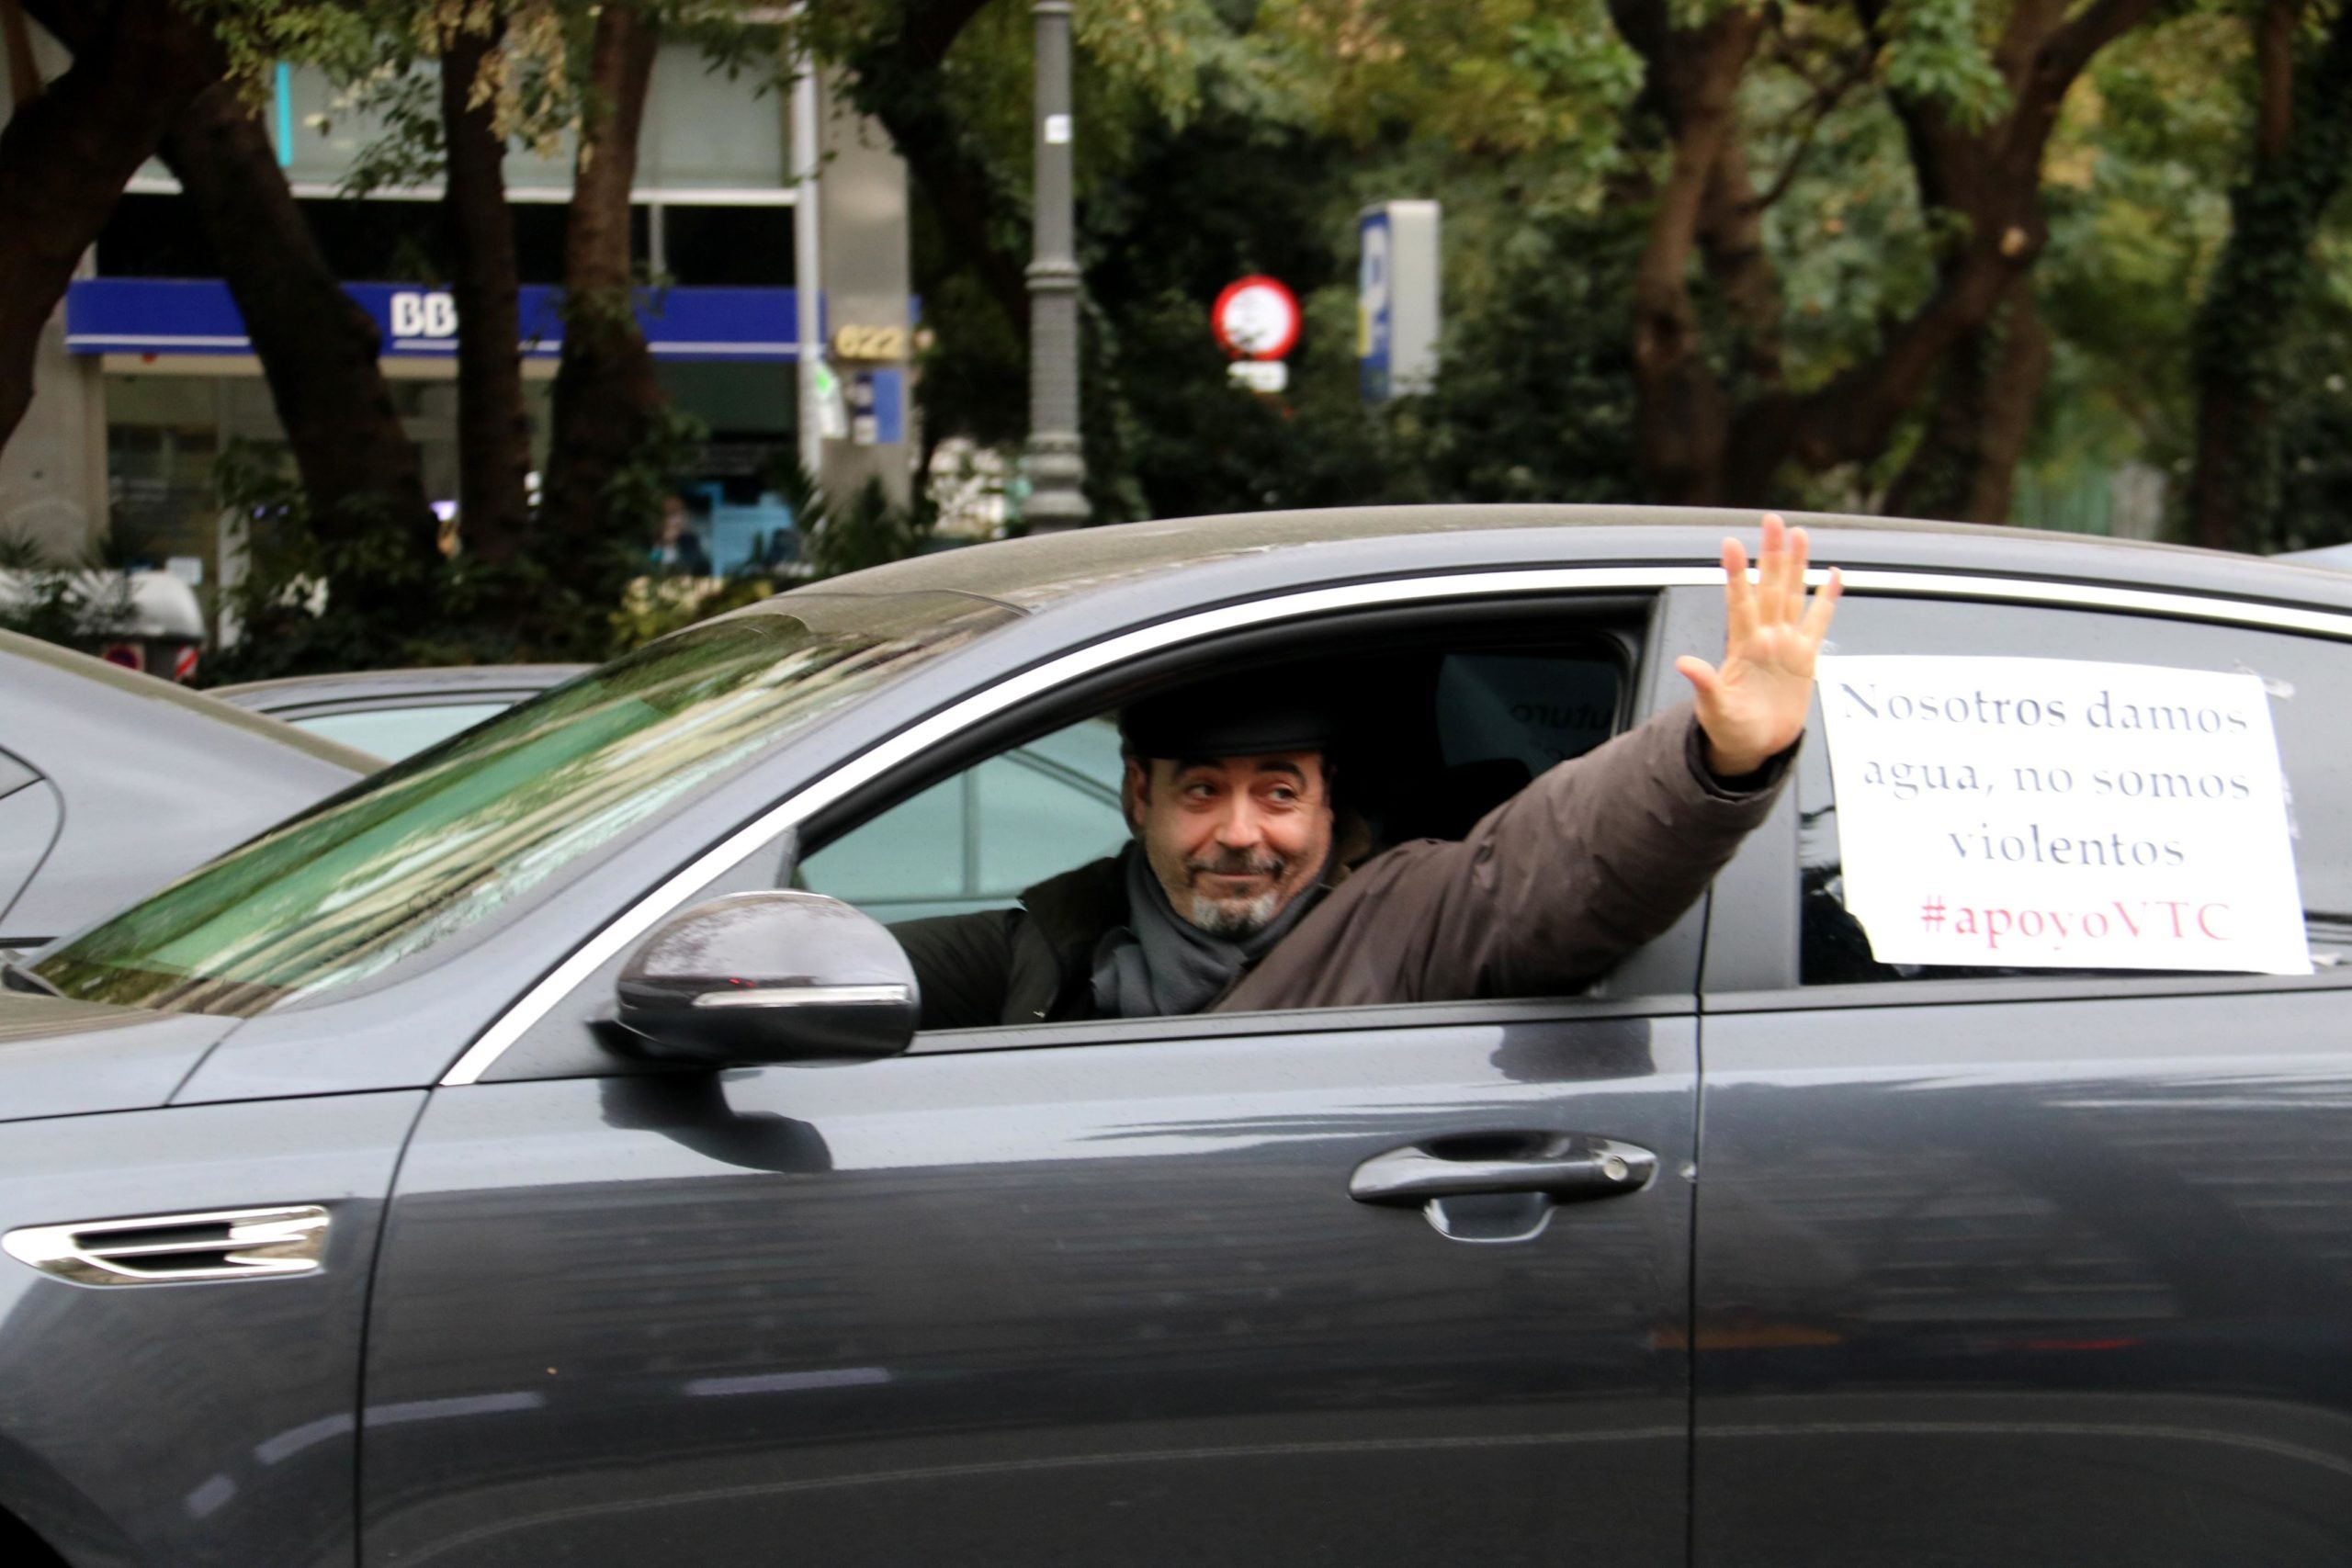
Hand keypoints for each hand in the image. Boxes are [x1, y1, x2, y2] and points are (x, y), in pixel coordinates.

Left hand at [1676, 513, 1841, 776]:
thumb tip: (1684, 663)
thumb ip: (1704, 685)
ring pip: (1792, 596)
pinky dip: (1827, 600)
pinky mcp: (1805, 658)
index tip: (1729, 543)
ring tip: (1800, 533)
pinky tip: (1833, 575)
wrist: (1753, 746)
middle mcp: (1764, 638)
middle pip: (1770, 588)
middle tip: (1773, 520)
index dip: (1735, 574)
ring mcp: (1785, 645)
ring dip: (1796, 566)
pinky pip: (1818, 623)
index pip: (1739, 603)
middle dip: (1771, 554)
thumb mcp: (1714, 708)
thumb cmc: (1729, 728)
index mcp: (1742, 648)